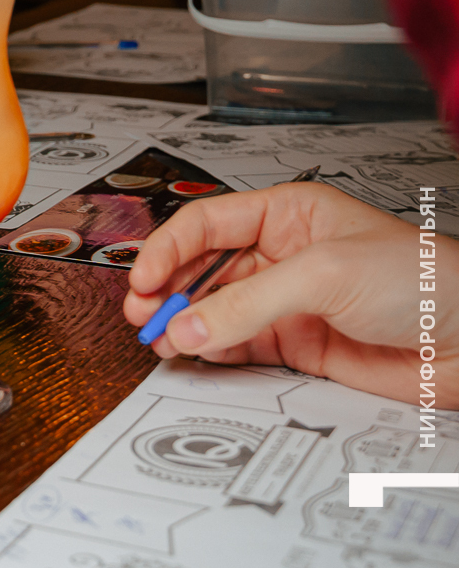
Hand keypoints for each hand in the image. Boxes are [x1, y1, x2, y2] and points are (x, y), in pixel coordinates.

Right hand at [125, 182, 457, 404]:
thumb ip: (248, 302)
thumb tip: (189, 325)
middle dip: (167, 290)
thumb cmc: (424, 282)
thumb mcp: (324, 274)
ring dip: (184, 323)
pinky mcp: (296, 344)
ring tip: (162, 339)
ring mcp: (287, 301)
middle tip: (143, 315)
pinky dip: (211, 351)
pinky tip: (198, 353)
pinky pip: (237, 346)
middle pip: (201, 268)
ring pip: (213, 309)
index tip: (144, 280)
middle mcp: (281, 254)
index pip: (206, 224)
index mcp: (287, 214)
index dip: (168, 249)